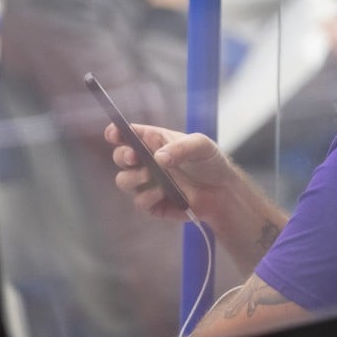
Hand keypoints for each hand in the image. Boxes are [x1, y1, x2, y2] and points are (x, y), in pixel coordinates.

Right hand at [108, 123, 232, 222]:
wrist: (223, 191)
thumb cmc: (210, 162)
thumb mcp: (201, 146)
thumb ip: (181, 147)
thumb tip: (158, 157)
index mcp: (154, 141)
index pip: (127, 135)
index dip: (116, 132)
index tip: (114, 133)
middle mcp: (146, 161)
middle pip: (120, 156)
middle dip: (123, 155)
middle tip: (135, 156)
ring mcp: (146, 183)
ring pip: (123, 180)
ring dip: (134, 177)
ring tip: (152, 174)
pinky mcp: (152, 204)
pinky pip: (139, 201)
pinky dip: (149, 196)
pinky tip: (163, 193)